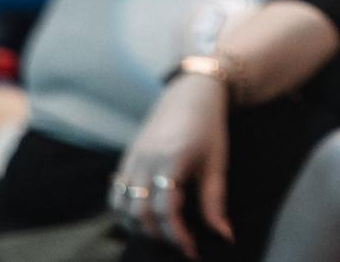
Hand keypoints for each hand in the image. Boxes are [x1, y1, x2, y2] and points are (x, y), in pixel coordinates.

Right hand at [111, 70, 231, 255]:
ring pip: (121, 206)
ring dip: (138, 226)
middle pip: (140, 213)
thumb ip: (215, 203)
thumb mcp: (217, 165)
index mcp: (171, 161)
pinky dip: (125, 211)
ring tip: (161, 232)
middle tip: (179, 243)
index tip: (191, 251)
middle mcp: (145, 161)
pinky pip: (116, 193)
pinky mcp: (126, 158)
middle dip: (158, 235)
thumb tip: (224, 237)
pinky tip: (144, 217)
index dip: (177, 236)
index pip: (166, 211)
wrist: (191, 93)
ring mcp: (131, 159)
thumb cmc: (209, 128)